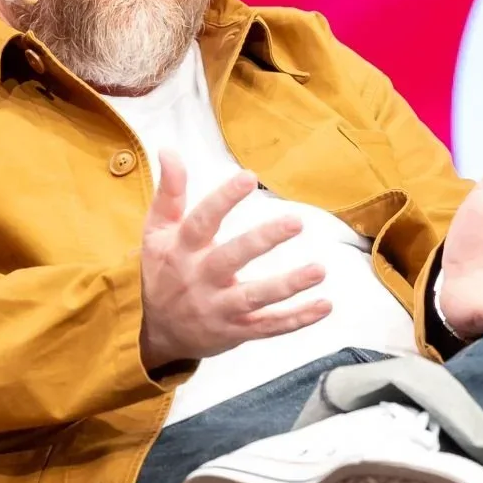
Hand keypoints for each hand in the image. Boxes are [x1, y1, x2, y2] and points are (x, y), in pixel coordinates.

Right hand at [137, 149, 331, 368]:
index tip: (248, 176)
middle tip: (296, 222)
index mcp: (182, 250)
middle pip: (231, 259)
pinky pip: (269, 327)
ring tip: (320, 270)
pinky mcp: (237, 331)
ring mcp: (219, 308)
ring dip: (289, 285)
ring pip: (255, 297)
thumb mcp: (157, 232)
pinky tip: (325, 305)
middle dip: (263, 241)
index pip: (201, 221)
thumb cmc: (164, 272)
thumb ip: (169, 192)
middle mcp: (200, 279)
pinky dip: (298, 319)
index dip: (223, 199)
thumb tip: (169, 150)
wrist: (159, 333)